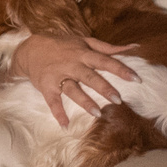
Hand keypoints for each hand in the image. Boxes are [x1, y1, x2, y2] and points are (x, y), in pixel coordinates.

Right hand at [7, 31, 137, 123]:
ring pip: (73, 89)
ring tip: (97, 113)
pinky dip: (58, 113)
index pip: (105, 61)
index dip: (120, 69)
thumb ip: (108, 47)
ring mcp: (58, 76)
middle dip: (104, 88)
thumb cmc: (63, 46)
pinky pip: (52, 101)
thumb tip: (134, 47)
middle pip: (90, 76)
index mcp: (83, 53)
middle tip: (118, 100)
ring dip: (84, 101)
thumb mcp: (84, 41)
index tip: (136, 79)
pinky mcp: (46, 86)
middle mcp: (72, 64)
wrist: (30, 49)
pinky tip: (65, 125)